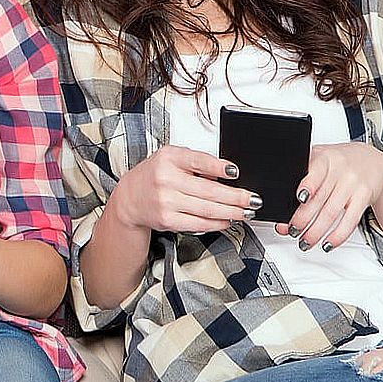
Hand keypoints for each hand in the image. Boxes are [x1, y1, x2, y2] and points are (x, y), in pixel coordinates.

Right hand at [109, 146, 256, 234]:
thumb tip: (228, 175)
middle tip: (253, 199)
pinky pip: (199, 223)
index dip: (219, 168)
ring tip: (246, 212)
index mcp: (168, 158)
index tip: (236, 172)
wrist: (129, 199)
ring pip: (207, 209)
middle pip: (209, 191)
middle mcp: (166, 179)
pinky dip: (217, 223)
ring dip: (232, 212)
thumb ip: (196, 162)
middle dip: (236, 197)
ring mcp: (166, 201)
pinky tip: (228, 220)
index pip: (199, 161)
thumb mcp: (171, 158)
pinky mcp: (167, 220)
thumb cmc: (154, 176)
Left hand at [277, 142, 382, 251]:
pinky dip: (337, 236)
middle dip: (302, 219)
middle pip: (318, 199)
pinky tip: (328, 244)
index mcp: (324, 159)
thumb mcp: (321, 159)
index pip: (315, 173)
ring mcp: (353, 184)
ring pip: (331, 213)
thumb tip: (283, 206)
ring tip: (305, 242)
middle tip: (292, 231)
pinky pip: (350, 221)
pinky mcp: (364, 197)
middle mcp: (339, 171)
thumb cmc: (339, 163)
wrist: (373, 161)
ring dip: (315, 232)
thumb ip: (303, 177)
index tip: (299, 198)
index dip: (307, 186)